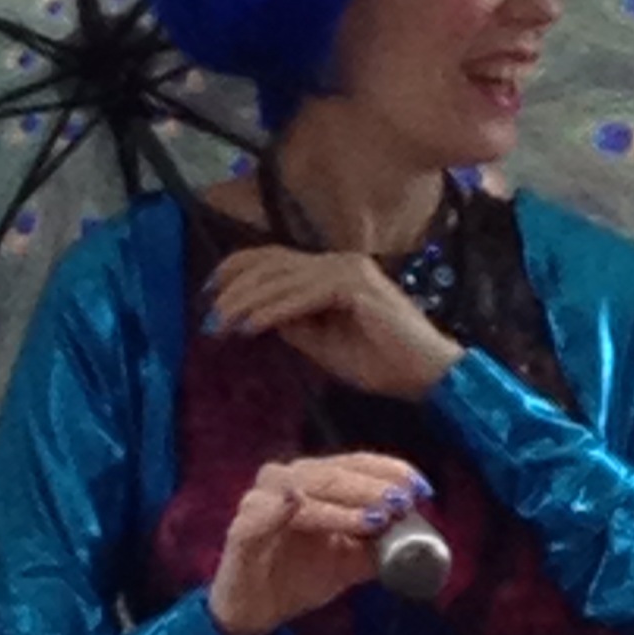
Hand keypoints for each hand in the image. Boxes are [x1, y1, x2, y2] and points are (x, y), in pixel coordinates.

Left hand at [207, 247, 462, 399]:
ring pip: (280, 277)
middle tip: (207, 313)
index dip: (236, 271)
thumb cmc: (381, 364)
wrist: (427, 375)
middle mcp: (338, 262)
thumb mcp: (323, 346)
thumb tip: (257, 317)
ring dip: (244, 301)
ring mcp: (347, 269)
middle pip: (271, 262)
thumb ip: (294, 326)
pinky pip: (300, 295)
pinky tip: (249, 327)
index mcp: (332, 271)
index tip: (208, 294)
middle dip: (232, 287)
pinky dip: (271, 311)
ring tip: (220, 324)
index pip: (274, 259)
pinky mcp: (354, 285)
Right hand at [208, 453, 433, 634]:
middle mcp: (285, 481)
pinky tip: (294, 503)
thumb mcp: (349, 562)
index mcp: (314, 480)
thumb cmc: (298, 576)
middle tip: (400, 503)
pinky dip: (276, 508)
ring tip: (372, 519)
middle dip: (371, 488)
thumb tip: (418, 536)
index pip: (356, 464)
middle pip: (332, 474)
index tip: (422, 489)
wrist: (256, 612)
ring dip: (340, 504)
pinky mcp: (241, 530)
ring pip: (303, 491)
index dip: (390, 471)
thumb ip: (379, 546)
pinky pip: (259, 516)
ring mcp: (260, 502)